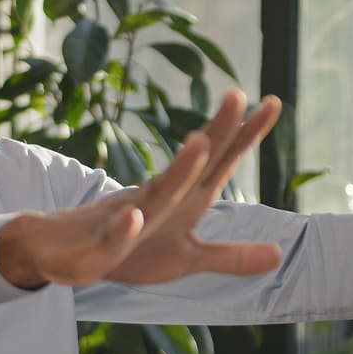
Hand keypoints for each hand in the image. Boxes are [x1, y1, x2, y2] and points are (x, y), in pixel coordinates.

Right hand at [0, 89, 283, 288]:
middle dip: (216, 130)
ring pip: (158, 191)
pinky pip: (115, 233)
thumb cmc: (135, 250)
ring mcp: (132, 215)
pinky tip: (135, 216)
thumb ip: (232, 257)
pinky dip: (125, 226)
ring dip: (178, 169)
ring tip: (200, 142)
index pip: (222, 160)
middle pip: (194, 162)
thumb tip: (279, 254)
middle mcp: (162, 196)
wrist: (72, 255)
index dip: (248, 133)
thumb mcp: (190, 259)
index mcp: (186, 197)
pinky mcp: (104, 242)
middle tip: (238, 95)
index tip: (274, 102)